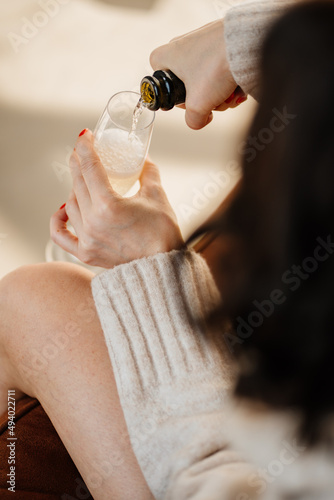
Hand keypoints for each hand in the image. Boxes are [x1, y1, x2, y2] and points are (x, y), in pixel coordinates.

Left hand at [50, 129, 183, 267]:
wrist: (162, 270)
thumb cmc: (163, 235)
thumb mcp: (158, 196)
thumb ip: (148, 173)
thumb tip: (144, 158)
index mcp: (108, 204)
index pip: (90, 167)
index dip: (85, 147)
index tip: (84, 135)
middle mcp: (92, 221)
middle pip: (77, 183)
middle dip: (78, 163)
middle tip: (82, 152)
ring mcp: (86, 238)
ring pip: (71, 204)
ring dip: (75, 188)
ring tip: (83, 179)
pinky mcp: (86, 253)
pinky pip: (61, 235)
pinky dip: (59, 220)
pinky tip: (63, 210)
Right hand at [149, 20, 246, 129]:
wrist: (246, 46)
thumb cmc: (216, 67)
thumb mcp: (198, 106)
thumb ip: (192, 120)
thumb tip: (197, 121)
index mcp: (168, 55)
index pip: (158, 78)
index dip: (172, 95)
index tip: (186, 101)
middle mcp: (183, 44)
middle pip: (188, 84)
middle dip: (204, 99)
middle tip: (212, 100)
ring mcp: (203, 42)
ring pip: (207, 79)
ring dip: (220, 94)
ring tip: (229, 94)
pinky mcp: (221, 42)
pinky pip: (220, 69)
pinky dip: (229, 81)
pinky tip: (238, 86)